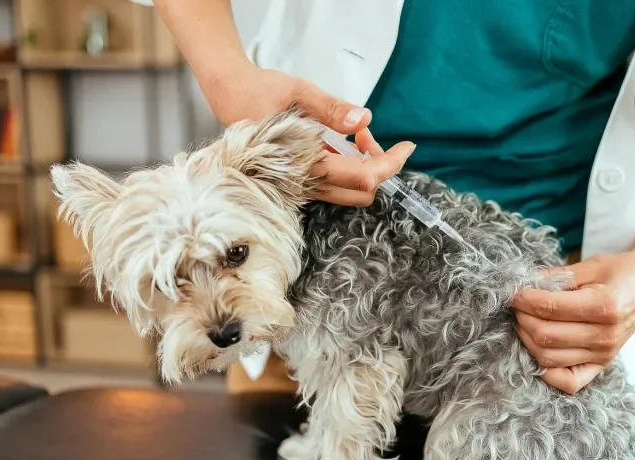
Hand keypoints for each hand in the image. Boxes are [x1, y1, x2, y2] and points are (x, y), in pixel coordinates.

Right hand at [204, 62, 415, 205]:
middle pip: (363, 191)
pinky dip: (350, 167)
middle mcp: (305, 182)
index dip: (391, 162)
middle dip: (380, 165)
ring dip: (365, 167)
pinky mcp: (300, 183)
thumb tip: (363, 118)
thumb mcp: (298, 91)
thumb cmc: (260, 91)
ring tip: (356, 136)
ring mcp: (302, 186)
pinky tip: (343, 143)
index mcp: (305, 163)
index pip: (364, 176)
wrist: (228, 97)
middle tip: (370, 135)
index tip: (406, 145)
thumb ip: (331, 108)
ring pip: (350, 192)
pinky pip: (336, 186)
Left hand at [510, 250, 634, 393]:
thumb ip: (555, 277)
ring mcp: (604, 355)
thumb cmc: (621, 271)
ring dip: (527, 339)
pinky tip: (539, 348)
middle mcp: (605, 336)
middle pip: (545, 336)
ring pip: (548, 358)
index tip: (512, 290)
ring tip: (525, 320)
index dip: (524, 299)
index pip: (550, 308)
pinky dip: (546, 370)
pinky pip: (567, 382)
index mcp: (605, 306)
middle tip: (517, 304)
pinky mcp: (601, 365)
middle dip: (522, 318)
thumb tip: (521, 284)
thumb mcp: (590, 265)